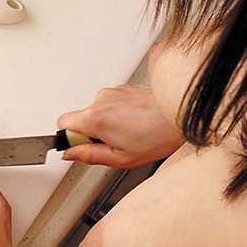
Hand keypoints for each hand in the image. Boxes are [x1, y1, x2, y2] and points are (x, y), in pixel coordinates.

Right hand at [57, 84, 184, 167]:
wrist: (184, 114)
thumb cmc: (158, 136)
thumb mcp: (119, 158)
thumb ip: (88, 155)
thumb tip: (70, 153)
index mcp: (94, 117)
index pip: (62, 124)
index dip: (72, 138)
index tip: (87, 147)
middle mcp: (101, 99)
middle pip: (82, 117)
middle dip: (93, 132)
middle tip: (115, 144)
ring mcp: (115, 91)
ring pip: (99, 110)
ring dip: (109, 122)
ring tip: (132, 134)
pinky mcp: (127, 88)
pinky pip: (114, 103)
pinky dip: (121, 114)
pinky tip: (138, 123)